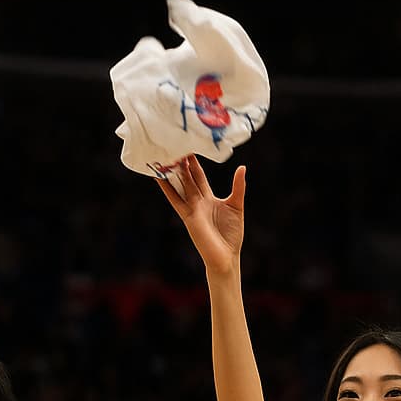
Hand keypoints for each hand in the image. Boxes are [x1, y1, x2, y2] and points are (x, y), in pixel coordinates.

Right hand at [156, 155, 245, 276]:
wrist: (226, 257)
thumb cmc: (232, 235)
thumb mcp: (236, 205)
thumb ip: (238, 186)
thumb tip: (242, 167)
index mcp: (208, 198)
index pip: (199, 176)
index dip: (194, 163)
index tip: (189, 146)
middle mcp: (197, 201)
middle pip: (187, 177)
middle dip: (181, 162)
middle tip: (175, 143)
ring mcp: (191, 208)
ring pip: (180, 185)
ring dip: (172, 171)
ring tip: (165, 155)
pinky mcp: (188, 216)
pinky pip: (175, 199)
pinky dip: (166, 188)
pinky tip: (158, 177)